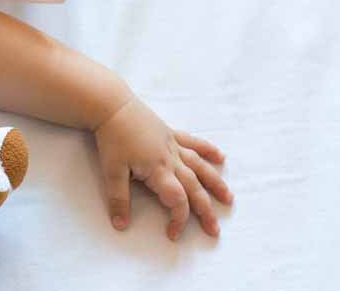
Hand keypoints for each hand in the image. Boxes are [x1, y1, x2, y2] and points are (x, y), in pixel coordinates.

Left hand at [94, 97, 232, 239]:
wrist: (113, 106)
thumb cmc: (112, 138)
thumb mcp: (111, 171)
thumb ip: (118, 199)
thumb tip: (121, 225)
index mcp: (158, 170)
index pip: (177, 200)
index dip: (178, 219)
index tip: (173, 234)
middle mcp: (171, 159)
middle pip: (194, 187)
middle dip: (205, 210)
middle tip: (214, 230)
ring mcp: (173, 145)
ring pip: (200, 166)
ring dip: (215, 183)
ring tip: (228, 198)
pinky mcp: (170, 133)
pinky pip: (193, 143)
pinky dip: (207, 150)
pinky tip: (220, 157)